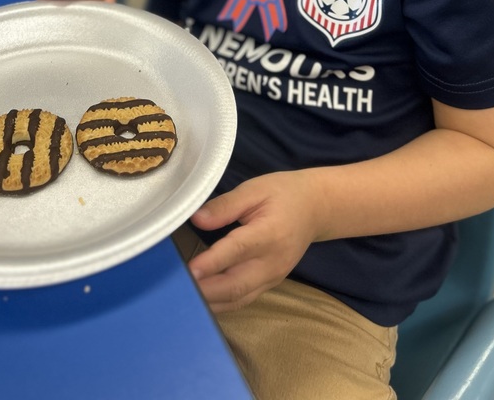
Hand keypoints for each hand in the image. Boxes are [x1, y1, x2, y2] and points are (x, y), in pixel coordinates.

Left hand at [188, 172, 315, 312]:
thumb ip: (225, 205)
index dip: (213, 262)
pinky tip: (202, 301)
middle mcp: (272, 262)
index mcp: (269, 233)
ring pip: (238, 298)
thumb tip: (197, 219)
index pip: (237, 250)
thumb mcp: (255, 189)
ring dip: (211, 302)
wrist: (315, 208)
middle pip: (236, 285)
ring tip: (184, 298)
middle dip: (206, 291)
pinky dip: (222, 304)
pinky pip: (243, 300)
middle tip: (177, 288)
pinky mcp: (270, 284)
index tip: (190, 269)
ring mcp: (273, 277)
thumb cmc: (283, 193)